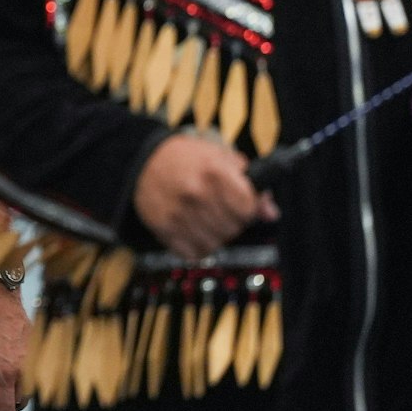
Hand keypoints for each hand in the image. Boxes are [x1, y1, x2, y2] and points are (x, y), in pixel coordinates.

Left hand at [0, 278, 30, 410]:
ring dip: (12, 390)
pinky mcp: (36, 353)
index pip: (6, 410)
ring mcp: (31, 362)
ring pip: (25, 389)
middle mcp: (21, 371)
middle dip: (5, 405)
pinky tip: (5, 362)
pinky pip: (29, 374)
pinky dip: (18, 375)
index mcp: (3, 373)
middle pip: (17, 403)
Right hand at [132, 133, 278, 260]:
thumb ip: (250, 182)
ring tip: (207, 220)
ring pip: (217, 244)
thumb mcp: (219, 157)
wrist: (141, 160)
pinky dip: (199, 246)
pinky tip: (194, 230)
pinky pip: (195, 253)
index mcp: (214, 172)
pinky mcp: (164, 229)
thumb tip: (271, 213)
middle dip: (233, 222)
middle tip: (221, 210)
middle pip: (234, 228)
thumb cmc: (184, 157)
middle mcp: (196, 193)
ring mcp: (179, 213)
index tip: (241, 204)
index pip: (248, 208)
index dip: (248, 208)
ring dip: (216, 236)